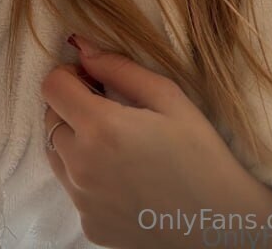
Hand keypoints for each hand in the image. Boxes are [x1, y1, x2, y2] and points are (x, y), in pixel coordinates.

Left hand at [42, 34, 271, 247]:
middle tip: (112, 109)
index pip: (52, 86)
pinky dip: (89, 175)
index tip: (94, 79)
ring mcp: (82, 201)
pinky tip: (125, 176)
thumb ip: (118, 68)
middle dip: (74, 106)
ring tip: (118, 143)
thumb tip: (81, 47)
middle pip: (52, 119)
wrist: (220, 225)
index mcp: (100, 129)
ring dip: (76, 140)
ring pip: (58, 155)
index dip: (70, 75)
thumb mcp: (168, 97)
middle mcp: (81, 167)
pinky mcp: (89, 225)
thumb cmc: (201, 154)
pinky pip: (75, 188)